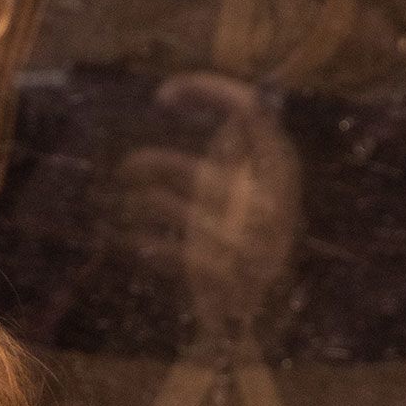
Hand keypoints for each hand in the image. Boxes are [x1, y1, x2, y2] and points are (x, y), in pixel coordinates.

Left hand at [109, 71, 301, 333]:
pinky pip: (161, 249)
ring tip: (123, 207)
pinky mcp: (216, 273)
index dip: (206, 90)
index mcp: (283, 168)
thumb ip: (241, 151)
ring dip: (135, 205)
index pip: (250, 109)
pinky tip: (136, 243)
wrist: (266, 315)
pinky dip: (142, 243)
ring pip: (164, 205)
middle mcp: (267, 199)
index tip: (164, 94)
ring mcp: (241, 238)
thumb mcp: (258, 187)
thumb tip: (214, 104)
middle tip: (124, 169)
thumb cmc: (255, 237)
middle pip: (190, 167)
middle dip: (148, 166)